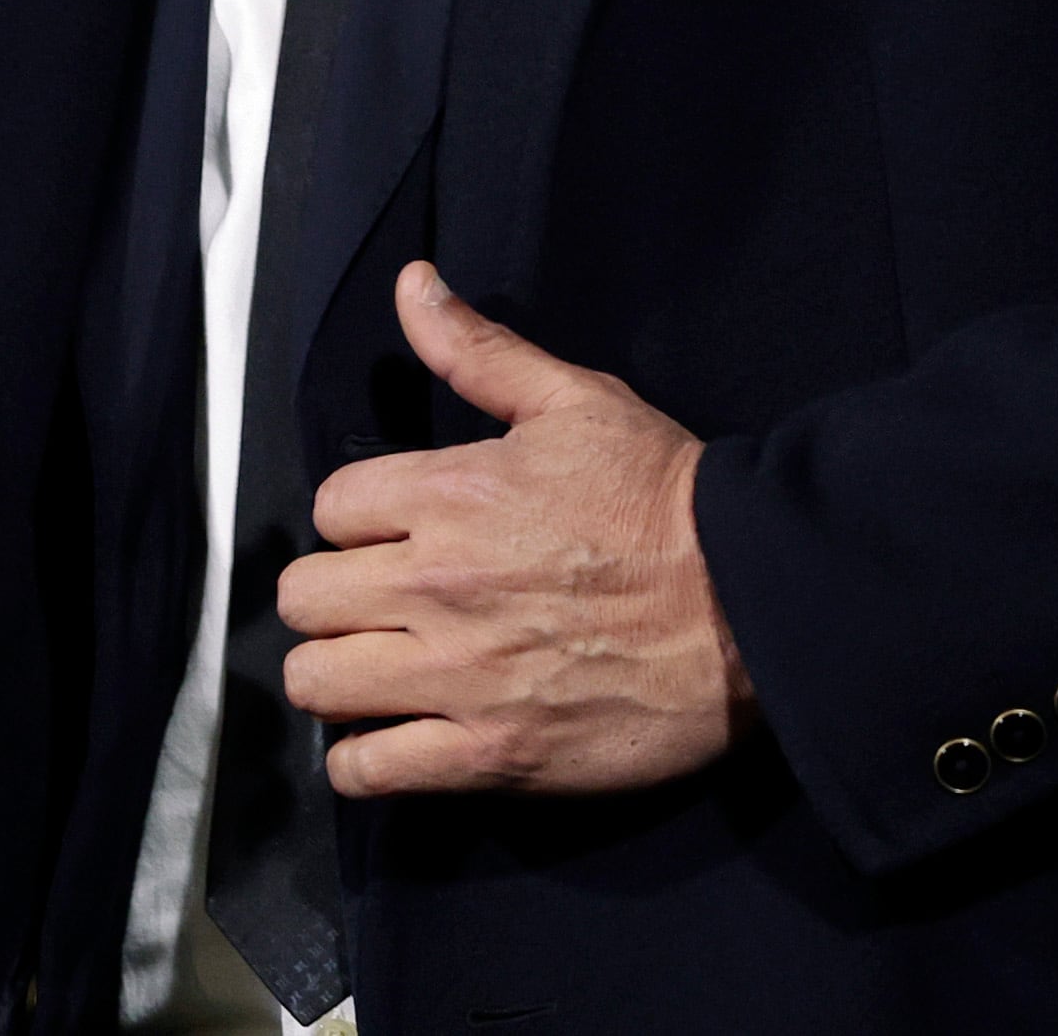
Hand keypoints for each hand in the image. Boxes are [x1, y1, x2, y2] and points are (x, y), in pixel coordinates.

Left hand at [278, 264, 751, 799]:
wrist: (752, 605)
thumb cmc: (667, 500)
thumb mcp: (577, 401)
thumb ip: (479, 349)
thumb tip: (413, 285)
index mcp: (451, 494)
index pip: (330, 508)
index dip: (357, 522)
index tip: (393, 536)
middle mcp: (438, 586)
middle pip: (304, 599)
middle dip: (332, 599)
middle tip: (375, 606)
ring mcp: (459, 676)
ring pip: (316, 684)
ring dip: (335, 678)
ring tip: (374, 673)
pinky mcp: (490, 754)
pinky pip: (369, 772)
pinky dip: (365, 763)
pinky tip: (392, 739)